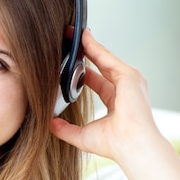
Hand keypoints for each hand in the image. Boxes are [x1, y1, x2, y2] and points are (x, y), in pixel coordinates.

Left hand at [50, 29, 161, 162]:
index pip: (98, 81)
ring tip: (72, 33)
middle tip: (69, 40)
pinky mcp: (129, 76)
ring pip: (104, 57)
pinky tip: (83, 38)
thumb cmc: (114, 144)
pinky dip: (95, 47)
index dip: (83, 71)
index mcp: (116, 101)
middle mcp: (124, 88)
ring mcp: (129, 81)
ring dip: (88, 45)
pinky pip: (108, 57)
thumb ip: (64, 129)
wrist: (131, 146)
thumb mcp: (81, 135)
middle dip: (85, 52)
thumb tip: (48, 123)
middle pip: (102, 64)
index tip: (70, 63)